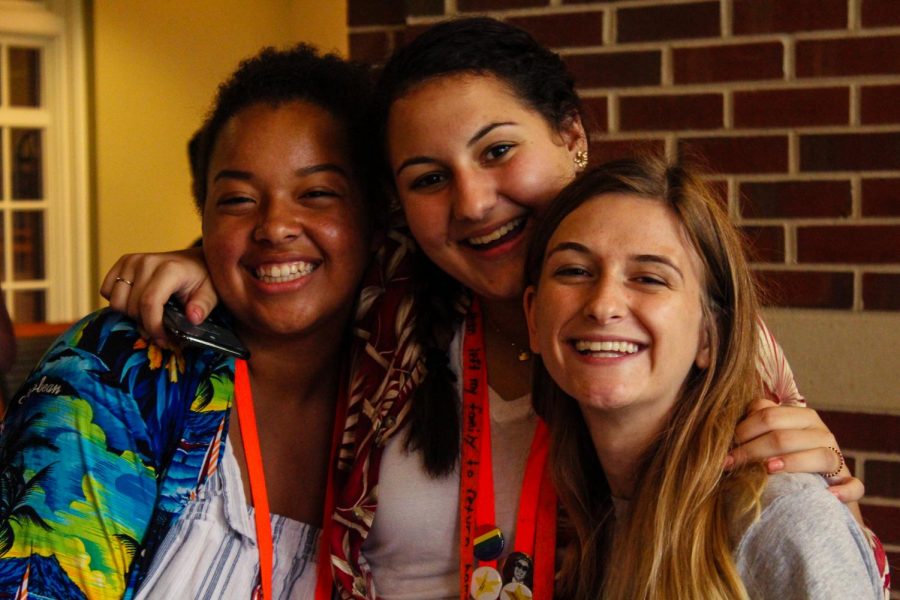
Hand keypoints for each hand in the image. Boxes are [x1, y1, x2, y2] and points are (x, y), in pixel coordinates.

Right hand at [100, 248, 217, 347]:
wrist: (196, 260)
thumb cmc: (203, 279)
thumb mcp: (211, 294)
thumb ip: (203, 306)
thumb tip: (193, 318)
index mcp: (169, 269)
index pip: (149, 303)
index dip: (153, 326)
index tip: (164, 339)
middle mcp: (147, 262)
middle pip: (131, 306)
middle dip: (145, 325)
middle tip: (161, 330)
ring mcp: (132, 260)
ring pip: (116, 301)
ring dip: (131, 315)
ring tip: (150, 316)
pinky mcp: (123, 261)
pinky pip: (107, 290)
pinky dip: (119, 302)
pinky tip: (137, 303)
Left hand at [727, 400, 863, 504]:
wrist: (813, 488)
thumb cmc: (780, 459)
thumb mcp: (766, 438)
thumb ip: (751, 425)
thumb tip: (719, 428)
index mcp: (800, 416)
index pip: (768, 415)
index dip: (741, 432)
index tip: (723, 451)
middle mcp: (820, 432)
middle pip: (783, 436)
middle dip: (752, 451)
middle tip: (730, 464)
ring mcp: (837, 457)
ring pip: (817, 456)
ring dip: (791, 464)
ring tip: (767, 471)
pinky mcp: (848, 483)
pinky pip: (853, 485)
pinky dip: (842, 490)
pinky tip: (827, 496)